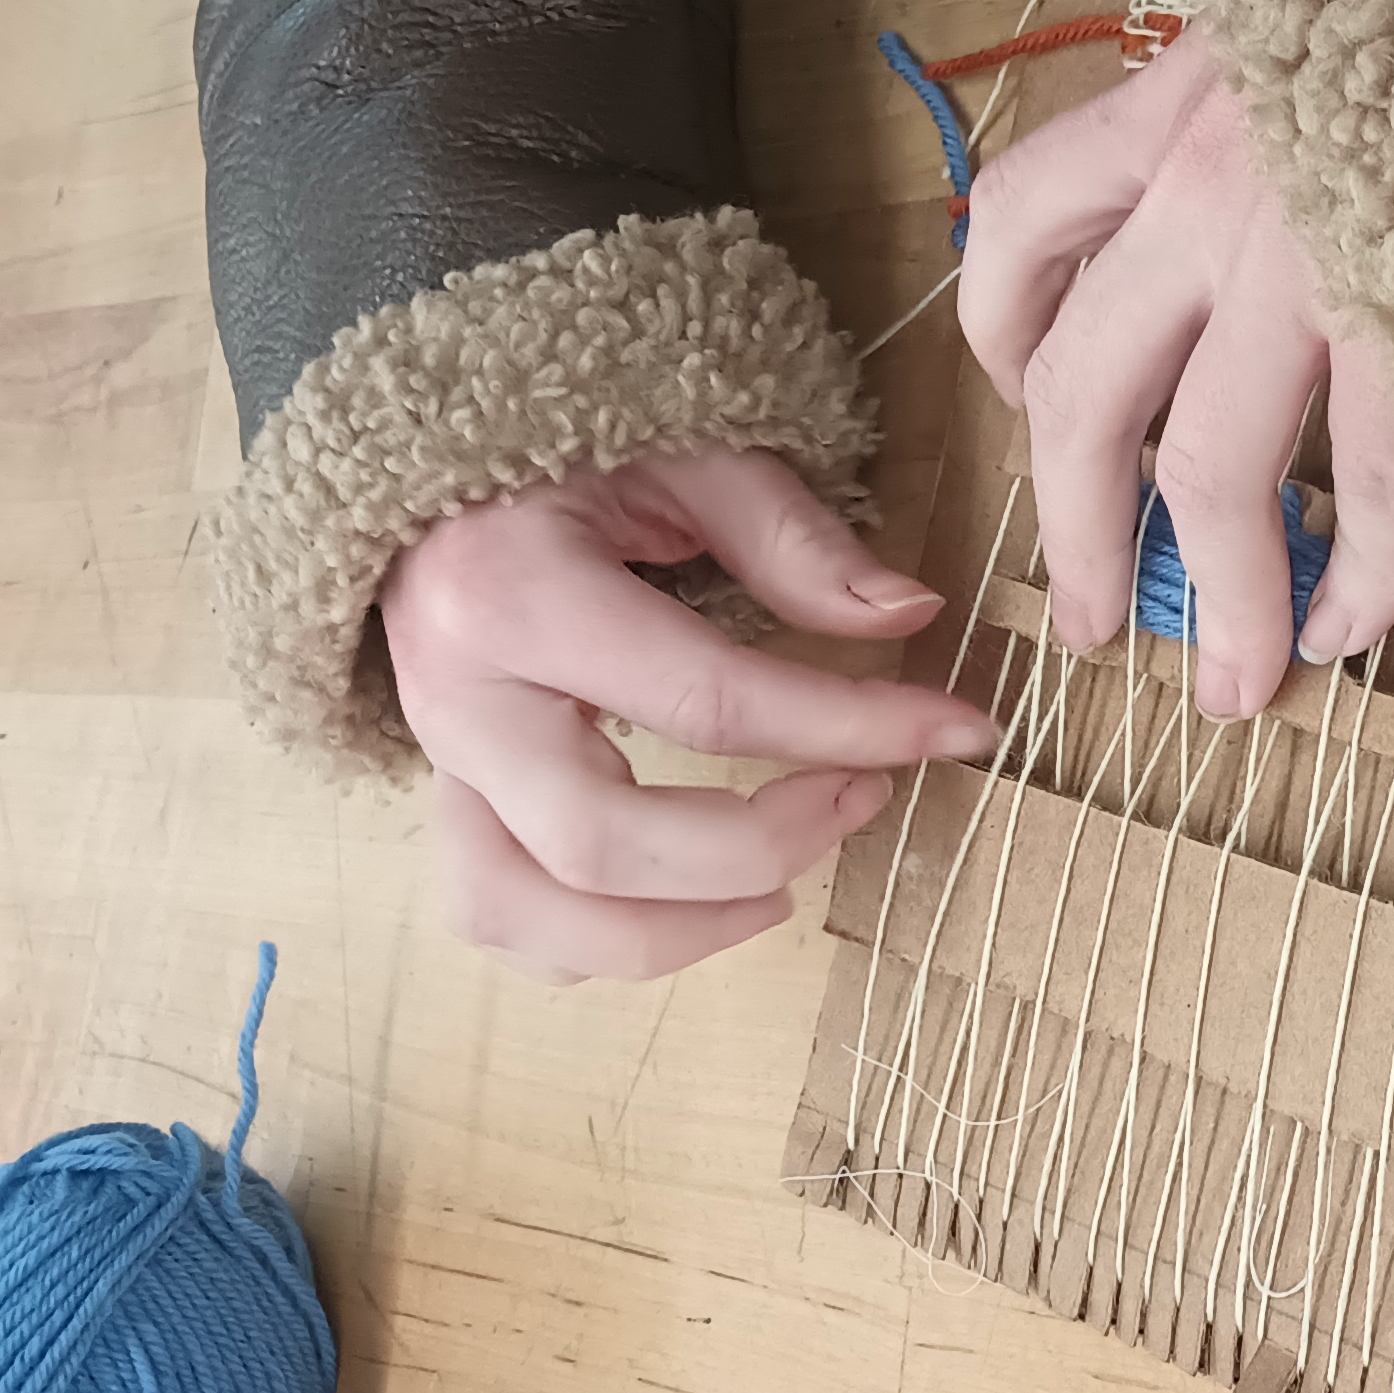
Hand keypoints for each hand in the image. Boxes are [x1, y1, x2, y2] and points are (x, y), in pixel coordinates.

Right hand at [382, 450, 1000, 983]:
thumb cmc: (565, 449)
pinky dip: (590, 943)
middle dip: (757, 848)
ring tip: (777, 889)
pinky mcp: (443, 794)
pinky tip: (686, 905)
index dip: (852, 729)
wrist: (436, 467)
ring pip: (522, 912)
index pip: (708, 700)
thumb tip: (910, 616)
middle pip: (603, 844)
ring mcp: (436, 760)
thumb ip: (792, 539)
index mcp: (513, 592)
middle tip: (861, 798)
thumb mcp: (686, 455)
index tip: (957, 728)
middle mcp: (457, 696)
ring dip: (666, 933)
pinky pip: (496, 914)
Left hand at [958, 31, 1393, 716]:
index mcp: (1178, 104)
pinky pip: (1379, 481)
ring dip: (1218, 596)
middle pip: (1086, 390)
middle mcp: (1213, 186)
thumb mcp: (1313, 8)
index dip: (1001, 333)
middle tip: (1089, 620)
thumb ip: (1260, 100)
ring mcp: (1311, 260)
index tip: (1023, 397)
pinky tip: (1355, 624)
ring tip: (1231, 685)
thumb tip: (1249, 190)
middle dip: (1077, 530)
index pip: (1020, 225)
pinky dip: (1368, 573)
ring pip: (1210, 467)